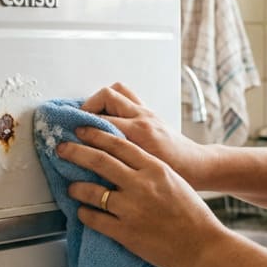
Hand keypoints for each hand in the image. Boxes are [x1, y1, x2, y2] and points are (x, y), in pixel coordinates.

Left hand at [58, 125, 227, 266]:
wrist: (203, 246)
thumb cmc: (192, 214)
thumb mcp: (173, 180)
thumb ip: (150, 168)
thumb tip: (125, 160)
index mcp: (155, 168)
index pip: (118, 143)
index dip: (96, 134)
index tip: (82, 129)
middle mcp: (141, 184)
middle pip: (99, 160)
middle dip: (76, 151)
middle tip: (62, 148)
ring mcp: (131, 209)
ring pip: (92, 191)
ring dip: (76, 187)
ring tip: (70, 186)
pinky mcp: (125, 232)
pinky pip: (95, 219)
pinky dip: (84, 214)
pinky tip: (81, 212)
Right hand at [81, 82, 214, 186]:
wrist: (199, 167)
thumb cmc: (177, 175)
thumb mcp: (144, 175)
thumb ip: (118, 168)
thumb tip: (91, 168)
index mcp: (140, 133)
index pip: (102, 121)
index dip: (81, 129)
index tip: (68, 137)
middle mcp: (142, 117)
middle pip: (106, 97)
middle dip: (87, 108)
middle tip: (76, 125)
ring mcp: (146, 111)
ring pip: (116, 91)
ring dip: (99, 100)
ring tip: (89, 117)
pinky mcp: (148, 111)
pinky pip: (126, 95)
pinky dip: (112, 100)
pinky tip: (105, 115)